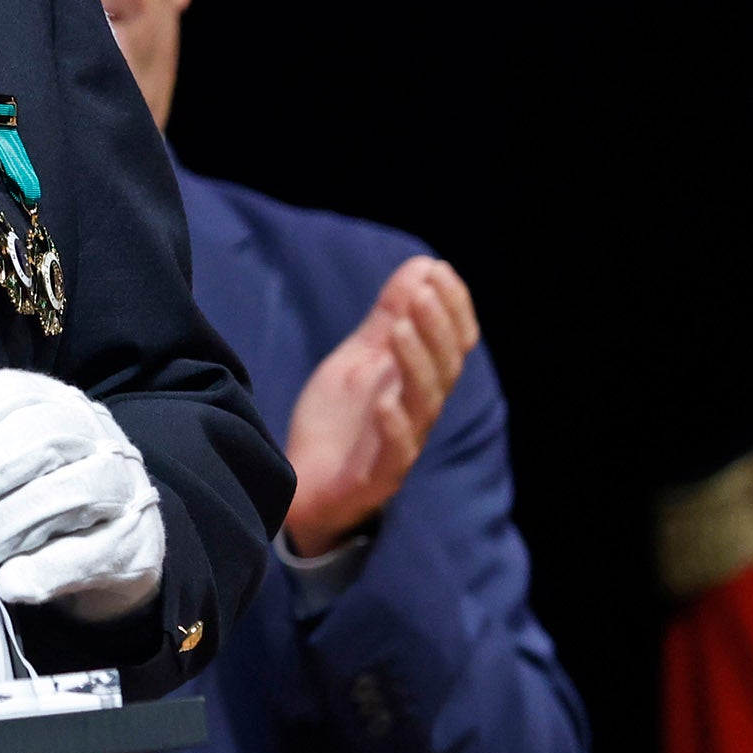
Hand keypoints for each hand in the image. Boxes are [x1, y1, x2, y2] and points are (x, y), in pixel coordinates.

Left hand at [0, 370, 165, 619]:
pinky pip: (86, 554)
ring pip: (68, 493)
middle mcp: (96, 434)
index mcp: (59, 404)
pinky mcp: (134, 540)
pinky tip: (10, 579)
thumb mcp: (18, 452)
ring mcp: (123, 486)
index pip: (15, 392)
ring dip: (6, 524)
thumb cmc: (49, 487)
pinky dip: (41, 569)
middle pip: (40, 438)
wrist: (117, 538)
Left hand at [280, 256, 476, 556]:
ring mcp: (400, 446)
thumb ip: (389, 318)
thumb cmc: (339, 421)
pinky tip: (384, 399)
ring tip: (399, 329)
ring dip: (416, 364)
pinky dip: (394, 426)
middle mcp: (418, 413)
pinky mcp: (377, 478)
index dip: (452, 309)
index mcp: (418, 383)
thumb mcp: (360, 359)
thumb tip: (423, 267)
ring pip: (423, 405)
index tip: (440, 271)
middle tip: (422, 292)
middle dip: (435, 328)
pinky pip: (396, 454)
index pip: (452, 343)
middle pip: (442, 369)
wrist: (300, 485)